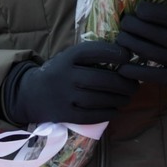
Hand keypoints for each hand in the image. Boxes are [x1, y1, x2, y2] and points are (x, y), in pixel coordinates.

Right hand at [1, 41, 136, 124]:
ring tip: (128, 97)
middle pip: (101, 79)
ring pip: (99, 99)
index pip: (93, 51)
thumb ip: (90, 57)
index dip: (113, 53)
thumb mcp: (68, 58)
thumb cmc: (59, 73)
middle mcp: (65, 76)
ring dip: (119, 99)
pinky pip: (91, 115)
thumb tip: (126, 57)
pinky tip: (116, 110)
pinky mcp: (65, 114)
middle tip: (135, 85)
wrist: (31, 94)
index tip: (128, 57)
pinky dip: (108, 113)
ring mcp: (64, 96)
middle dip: (123, 83)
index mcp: (67, 58)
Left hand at [116, 1, 166, 105]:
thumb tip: (154, 8)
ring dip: (134, 45)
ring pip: (156, 54)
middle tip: (124, 23)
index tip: (139, 9)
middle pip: (162, 36)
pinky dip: (138, 72)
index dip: (155, 13)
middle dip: (139, 27)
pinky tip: (123, 68)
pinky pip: (156, 76)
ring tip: (120, 38)